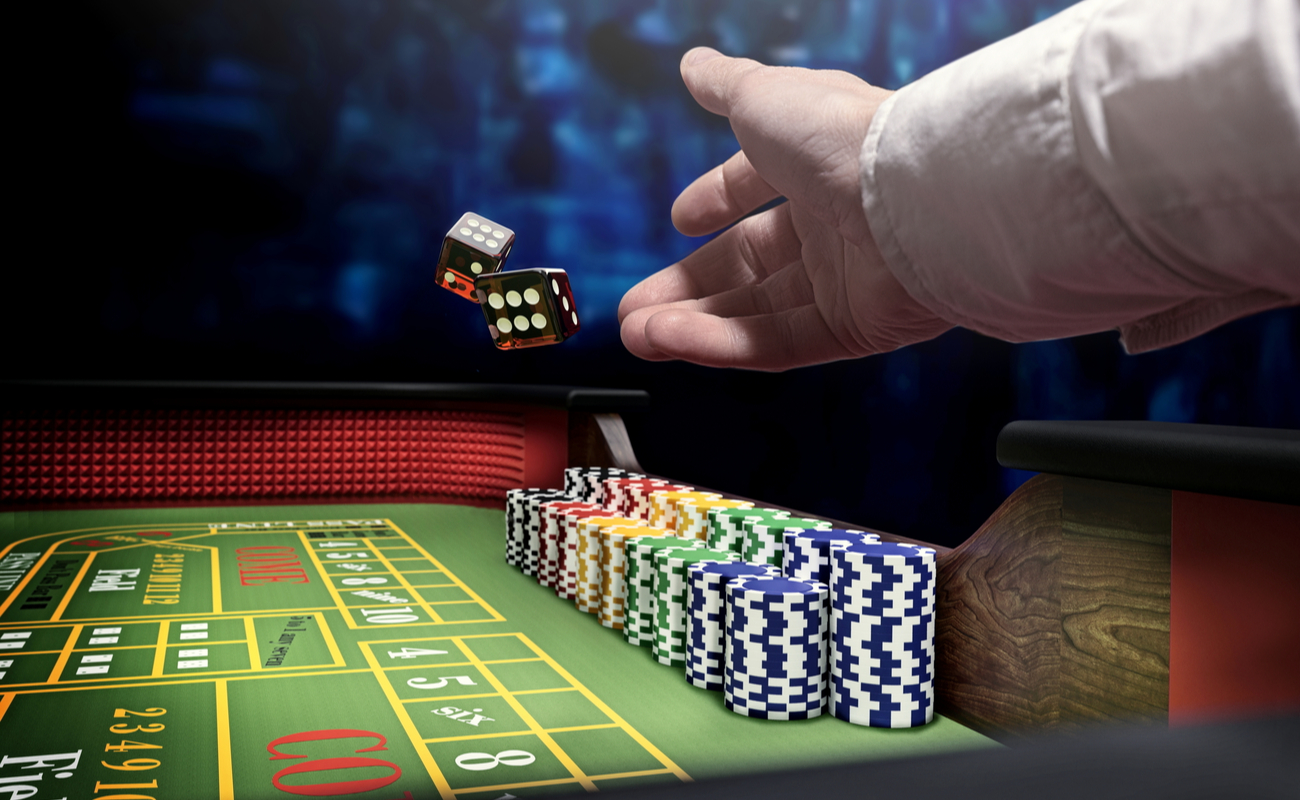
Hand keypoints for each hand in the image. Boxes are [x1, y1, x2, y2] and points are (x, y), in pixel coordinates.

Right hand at [618, 48, 952, 370]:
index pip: (758, 187)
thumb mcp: (763, 97)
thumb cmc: (845, 136)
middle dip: (685, 288)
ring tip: (637, 334)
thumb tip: (693, 63)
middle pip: (747, 266)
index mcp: (818, 163)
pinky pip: (778, 343)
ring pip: (755, 312)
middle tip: (633, 307)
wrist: (915, 195)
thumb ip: (724, 86)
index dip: (716, 200)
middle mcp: (835, 223)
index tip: (680, 219)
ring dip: (690, 325)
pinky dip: (722, 345)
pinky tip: (673, 341)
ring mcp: (846, 280)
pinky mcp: (854, 329)